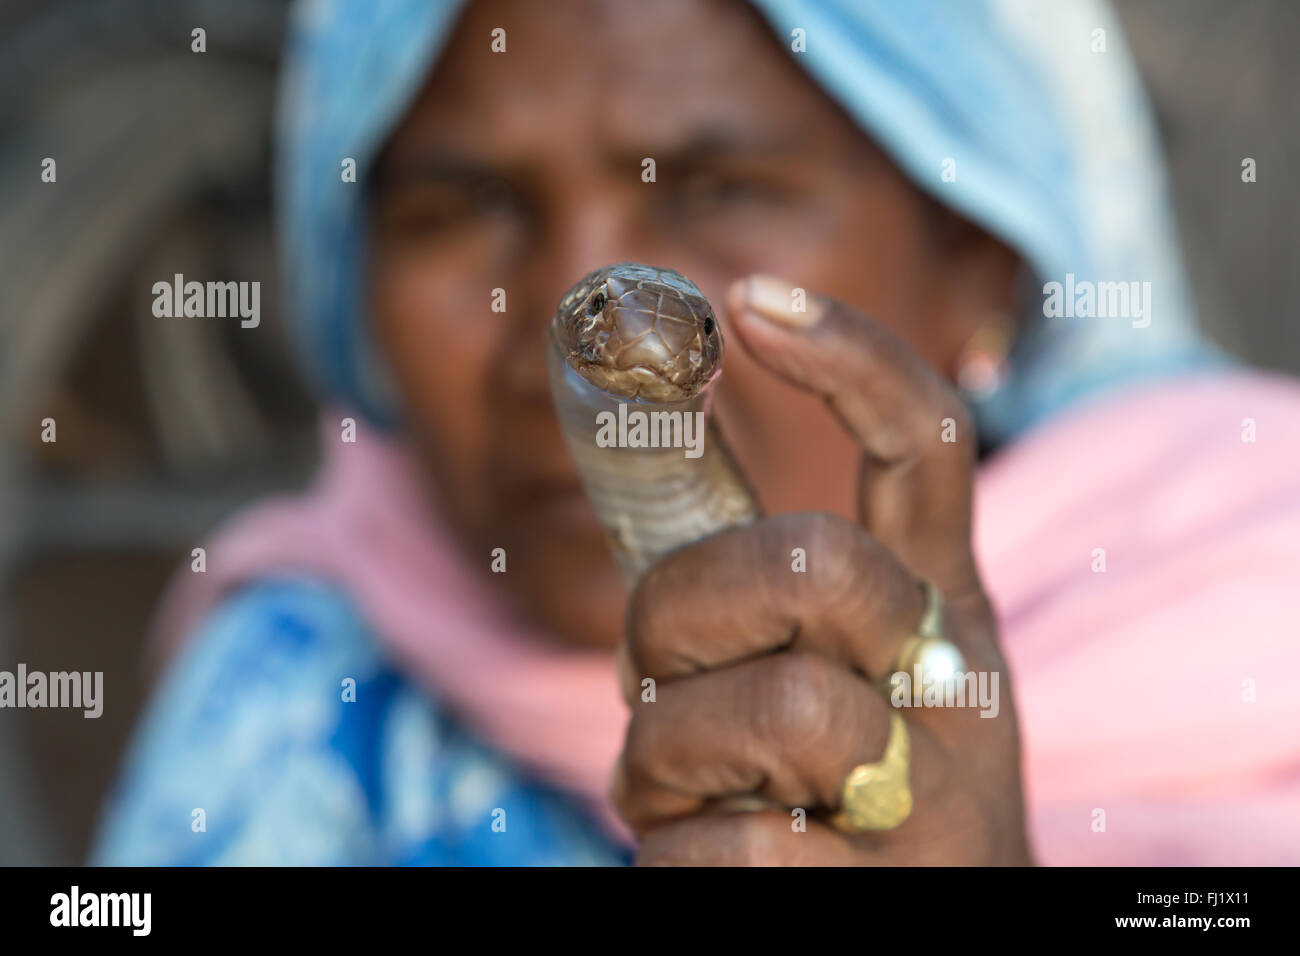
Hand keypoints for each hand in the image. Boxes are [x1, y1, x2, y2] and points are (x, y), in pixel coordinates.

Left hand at [610, 276, 1032, 864]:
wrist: (931, 928)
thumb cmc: (851, 798)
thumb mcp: (842, 676)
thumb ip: (762, 599)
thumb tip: (642, 529)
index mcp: (939, 608)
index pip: (926, 445)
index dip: (849, 356)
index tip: (748, 300)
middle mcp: (952, 682)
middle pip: (813, 561)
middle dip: (682, 606)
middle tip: (657, 669)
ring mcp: (933, 796)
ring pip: (770, 710)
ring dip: (668, 753)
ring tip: (687, 791)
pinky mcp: (884, 892)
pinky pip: (730, 849)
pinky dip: (677, 855)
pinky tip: (712, 861)